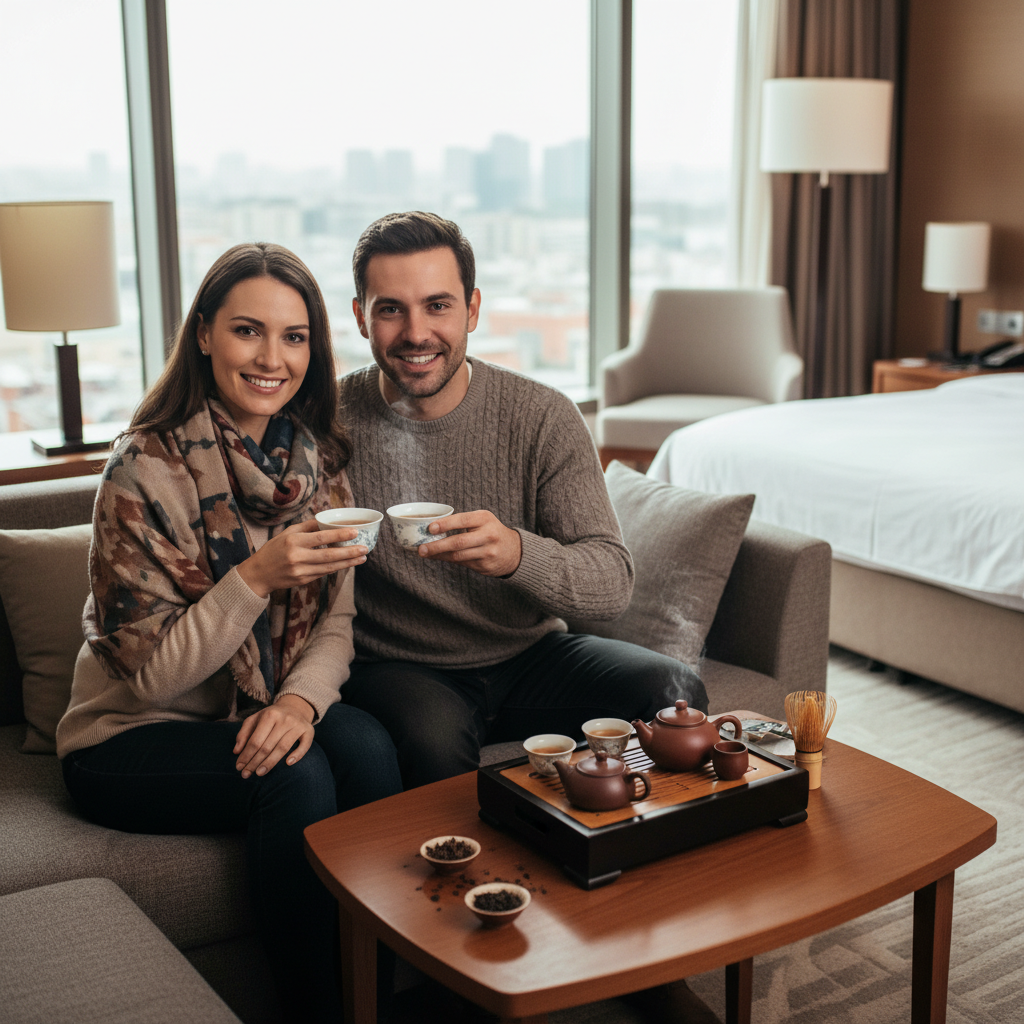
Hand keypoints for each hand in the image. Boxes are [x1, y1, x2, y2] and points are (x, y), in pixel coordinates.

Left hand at [233, 694, 314, 778]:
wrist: (295, 706)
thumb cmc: (271, 717)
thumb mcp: (255, 719)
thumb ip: (244, 733)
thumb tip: (236, 751)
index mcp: (269, 715)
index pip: (255, 740)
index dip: (246, 755)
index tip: (239, 767)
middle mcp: (284, 719)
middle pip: (267, 746)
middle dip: (255, 762)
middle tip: (246, 774)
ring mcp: (297, 725)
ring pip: (283, 747)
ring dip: (270, 763)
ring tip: (259, 773)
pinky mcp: (309, 730)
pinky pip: (304, 745)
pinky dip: (297, 755)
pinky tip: (288, 763)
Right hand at [236, 519, 365, 597]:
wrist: (259, 574)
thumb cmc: (274, 549)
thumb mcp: (287, 533)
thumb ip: (307, 526)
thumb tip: (327, 518)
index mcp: (293, 541)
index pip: (320, 537)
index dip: (339, 535)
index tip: (355, 532)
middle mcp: (297, 557)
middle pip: (328, 555)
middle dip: (349, 552)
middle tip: (364, 549)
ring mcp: (300, 571)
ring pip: (329, 567)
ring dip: (348, 563)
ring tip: (362, 558)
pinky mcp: (302, 581)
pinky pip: (323, 573)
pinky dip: (336, 568)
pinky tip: (347, 563)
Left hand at [417, 510, 521, 576]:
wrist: (514, 551)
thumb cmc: (491, 531)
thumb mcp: (483, 520)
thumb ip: (463, 522)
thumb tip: (432, 528)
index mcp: (485, 519)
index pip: (462, 520)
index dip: (445, 524)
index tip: (430, 528)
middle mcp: (488, 535)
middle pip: (458, 542)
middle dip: (437, 546)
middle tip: (421, 548)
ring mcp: (487, 552)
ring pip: (458, 556)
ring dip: (439, 555)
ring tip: (425, 554)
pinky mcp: (485, 566)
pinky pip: (462, 563)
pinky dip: (448, 560)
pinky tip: (439, 557)